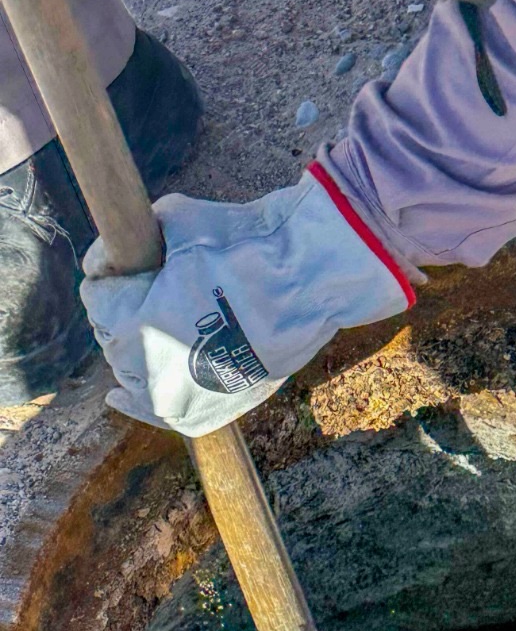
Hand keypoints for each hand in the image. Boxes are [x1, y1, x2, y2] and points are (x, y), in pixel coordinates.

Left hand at [81, 163, 415, 437]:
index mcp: (135, 319)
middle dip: (119, 314)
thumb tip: (124, 248)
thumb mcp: (180, 218)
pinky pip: (163, 413)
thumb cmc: (244, 246)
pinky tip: (122, 397)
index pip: (97, 298)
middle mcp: (150, 365)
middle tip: (146, 293)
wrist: (304, 285)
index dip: (110, 275)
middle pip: (111, 339)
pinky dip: (140, 403)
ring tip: (148, 334)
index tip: (128, 264)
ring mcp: (180, 392)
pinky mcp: (208, 407)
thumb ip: (141, 234)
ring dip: (132, 353)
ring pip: (131, 375)